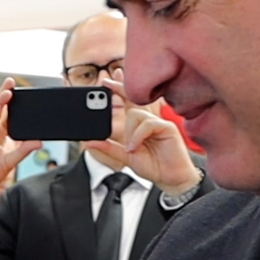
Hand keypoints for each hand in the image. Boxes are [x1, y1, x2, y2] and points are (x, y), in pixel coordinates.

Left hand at [88, 80, 198, 195]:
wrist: (170, 179)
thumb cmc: (153, 166)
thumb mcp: (125, 156)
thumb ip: (108, 148)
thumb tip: (89, 142)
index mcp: (139, 125)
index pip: (128, 103)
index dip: (119, 90)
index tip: (105, 81)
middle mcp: (149, 120)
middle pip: (132, 100)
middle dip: (119, 89)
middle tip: (105, 81)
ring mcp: (158, 122)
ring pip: (136, 114)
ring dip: (130, 132)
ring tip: (132, 148)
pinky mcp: (167, 127)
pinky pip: (147, 124)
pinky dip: (138, 136)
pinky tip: (136, 147)